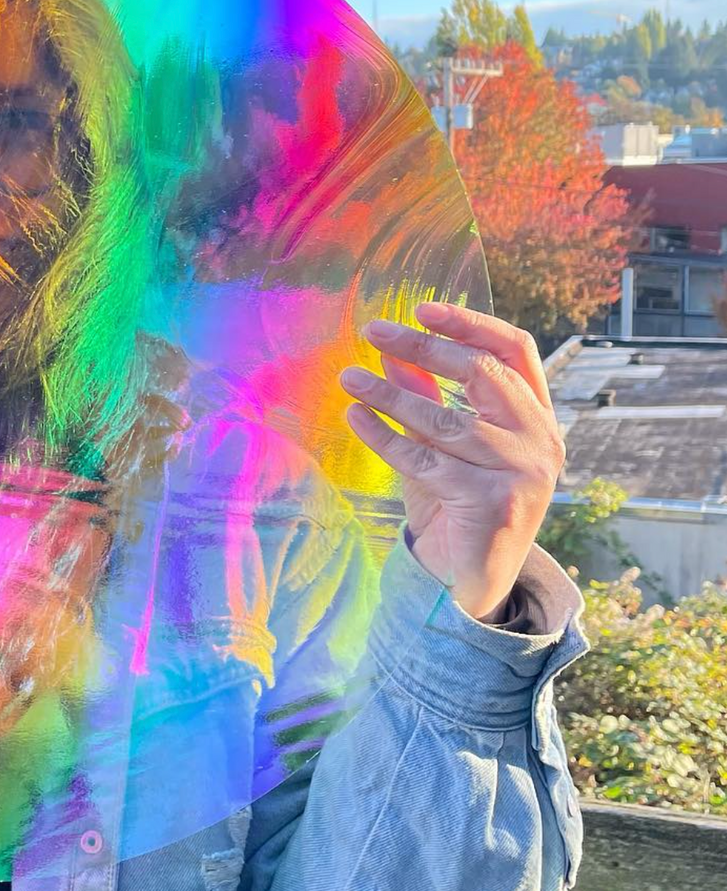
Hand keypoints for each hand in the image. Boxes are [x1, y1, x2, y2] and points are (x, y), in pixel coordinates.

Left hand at [337, 302, 564, 621]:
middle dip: (422, 347)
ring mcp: (523, 473)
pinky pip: (426, 460)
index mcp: (537, 415)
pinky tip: (355, 418)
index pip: (515, 349)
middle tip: (372, 331)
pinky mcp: (493, 503)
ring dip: (391, 393)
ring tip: (349, 377)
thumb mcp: (439, 441)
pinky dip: (384, 436)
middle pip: (481, 373)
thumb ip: (425, 395)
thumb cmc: (456, 502)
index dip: (469, 323)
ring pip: (447, 419)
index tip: (420, 308)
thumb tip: (390, 349)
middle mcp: (541, 440)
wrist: (469, 581)